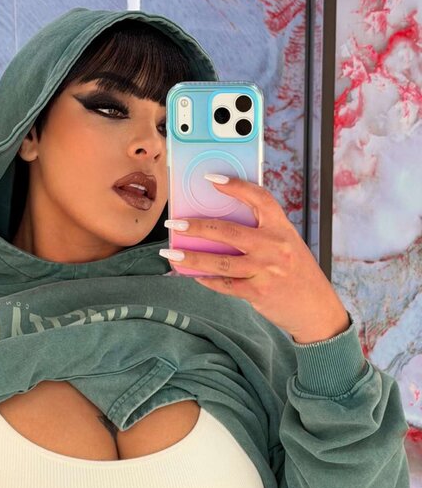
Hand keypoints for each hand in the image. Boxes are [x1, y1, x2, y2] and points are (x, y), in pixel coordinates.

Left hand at [163, 175, 350, 342]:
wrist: (316, 308)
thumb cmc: (296, 273)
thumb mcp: (286, 245)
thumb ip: (261, 234)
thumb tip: (218, 229)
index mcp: (282, 228)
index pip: (259, 198)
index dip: (236, 186)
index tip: (212, 179)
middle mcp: (275, 246)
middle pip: (228, 231)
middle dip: (196, 226)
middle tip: (174, 224)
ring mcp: (266, 270)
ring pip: (220, 262)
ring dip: (191, 258)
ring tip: (171, 255)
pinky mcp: (258, 293)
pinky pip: (225, 285)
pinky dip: (207, 280)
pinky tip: (193, 276)